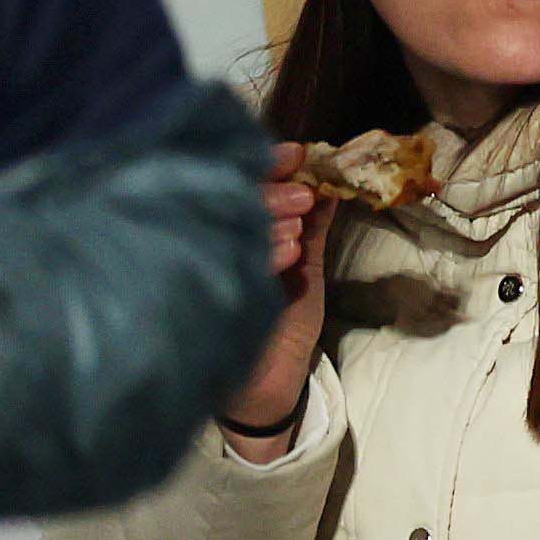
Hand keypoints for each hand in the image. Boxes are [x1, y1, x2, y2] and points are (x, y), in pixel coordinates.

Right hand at [220, 148, 334, 459]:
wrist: (265, 387)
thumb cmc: (282, 321)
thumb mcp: (302, 267)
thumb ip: (313, 226)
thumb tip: (336, 181)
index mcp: (232, 237)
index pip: (240, 186)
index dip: (266, 165)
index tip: (298, 152)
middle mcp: (209, 252)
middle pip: (229, 205)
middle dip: (270, 193)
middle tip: (302, 192)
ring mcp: (203, 277)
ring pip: (226, 234)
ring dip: (266, 222)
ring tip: (295, 222)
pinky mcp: (207, 310)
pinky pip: (231, 273)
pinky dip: (261, 260)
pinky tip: (286, 254)